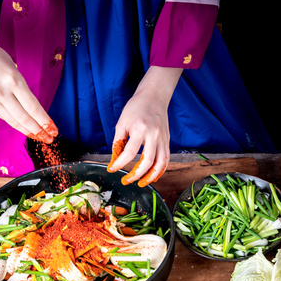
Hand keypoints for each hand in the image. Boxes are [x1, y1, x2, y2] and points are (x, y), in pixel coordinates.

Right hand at [0, 37, 55, 142]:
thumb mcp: (13, 67)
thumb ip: (21, 87)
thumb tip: (32, 107)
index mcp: (13, 79)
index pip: (33, 107)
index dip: (44, 121)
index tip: (53, 129)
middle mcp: (2, 91)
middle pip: (24, 118)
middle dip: (38, 131)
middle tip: (48, 139)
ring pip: (13, 121)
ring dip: (27, 131)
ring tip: (38, 136)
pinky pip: (3, 116)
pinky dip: (14, 122)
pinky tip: (23, 126)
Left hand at [108, 67, 182, 185]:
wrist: (154, 97)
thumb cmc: (136, 108)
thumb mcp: (122, 122)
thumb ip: (118, 142)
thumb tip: (114, 160)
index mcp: (140, 129)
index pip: (129, 152)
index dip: (120, 164)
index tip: (112, 169)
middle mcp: (154, 135)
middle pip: (147, 161)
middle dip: (136, 175)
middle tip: (126, 181)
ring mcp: (163, 139)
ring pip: (160, 164)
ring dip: (151, 177)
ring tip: (141, 183)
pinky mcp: (167, 141)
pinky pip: (166, 160)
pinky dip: (160, 170)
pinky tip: (152, 176)